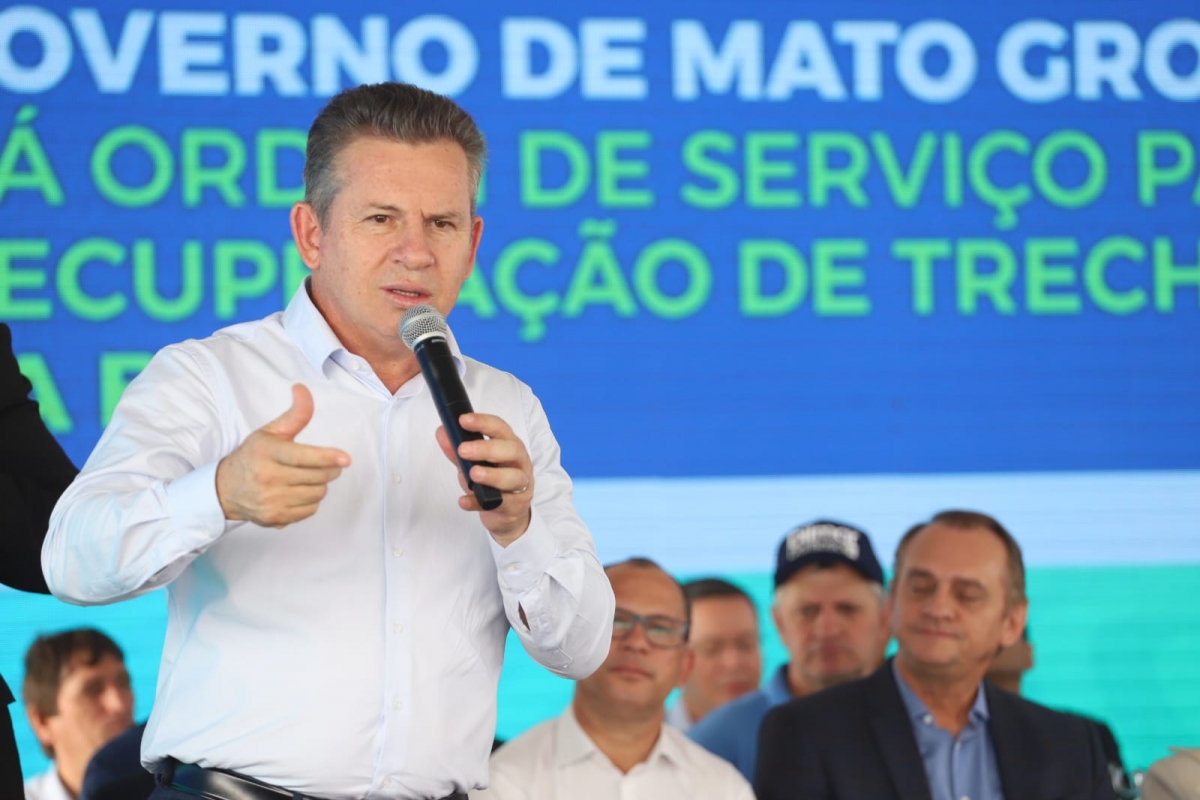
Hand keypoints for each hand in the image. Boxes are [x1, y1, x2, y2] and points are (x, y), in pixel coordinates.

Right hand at [215, 384, 350, 527]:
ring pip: (317, 493)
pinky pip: (310, 510)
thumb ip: (294, 414)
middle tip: (327, 464)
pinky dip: (311, 501)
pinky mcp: (275, 518)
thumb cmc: (253, 456)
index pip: (303, 457)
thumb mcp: (271, 432)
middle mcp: (268, 478)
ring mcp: (271, 500)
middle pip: (317, 476)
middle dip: (330, 469)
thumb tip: (302, 388)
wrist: (226, 489)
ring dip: (320, 484)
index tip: (345, 459)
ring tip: (308, 477)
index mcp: (267, 452)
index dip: (327, 457)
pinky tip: (298, 492)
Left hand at [436, 413, 532, 545]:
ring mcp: (521, 485)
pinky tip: (464, 501)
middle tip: (463, 450)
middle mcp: (520, 463)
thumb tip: (442, 432)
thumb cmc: (493, 482)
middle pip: (512, 450)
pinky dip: (479, 503)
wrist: (508, 514)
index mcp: (510, 446)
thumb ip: (458, 451)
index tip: (463, 420)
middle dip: (487, 448)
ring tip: (472, 474)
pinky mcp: (515, 506)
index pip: (501, 429)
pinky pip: (500, 504)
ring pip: (514, 478)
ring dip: (492, 475)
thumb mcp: (474, 464)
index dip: (483, 422)